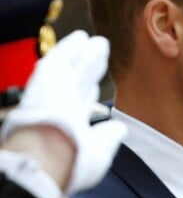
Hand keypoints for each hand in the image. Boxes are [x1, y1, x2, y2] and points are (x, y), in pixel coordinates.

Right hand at [0, 30, 126, 193]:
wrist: (51, 155)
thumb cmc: (74, 161)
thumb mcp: (100, 153)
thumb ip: (110, 138)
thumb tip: (120, 128)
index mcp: (70, 125)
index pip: (80, 104)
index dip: (89, 93)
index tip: (97, 86)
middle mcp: (61, 106)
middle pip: (78, 81)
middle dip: (89, 68)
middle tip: (100, 55)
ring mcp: (54, 90)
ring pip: (72, 67)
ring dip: (84, 53)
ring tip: (97, 42)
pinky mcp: (47, 76)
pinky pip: (61, 56)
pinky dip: (70, 46)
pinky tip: (82, 36)